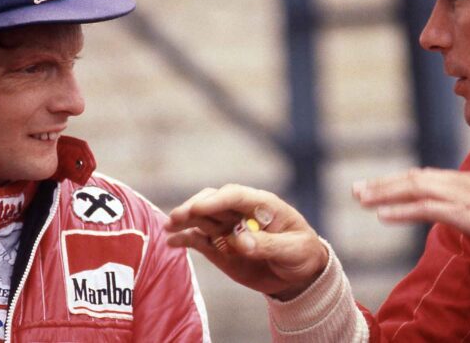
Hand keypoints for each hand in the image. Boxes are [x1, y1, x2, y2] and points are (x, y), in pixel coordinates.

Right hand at [165, 184, 328, 299]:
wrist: (298, 274)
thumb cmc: (301, 253)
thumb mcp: (293, 249)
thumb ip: (268, 245)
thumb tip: (240, 242)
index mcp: (263, 204)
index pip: (235, 195)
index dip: (216, 200)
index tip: (198, 208)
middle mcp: (241, 211)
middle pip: (213, 202)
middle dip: (195, 207)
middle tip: (177, 217)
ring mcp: (228, 227)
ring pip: (202, 218)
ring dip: (184, 219)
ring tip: (168, 227)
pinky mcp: (220, 245)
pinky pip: (199, 239)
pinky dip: (184, 239)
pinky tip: (171, 241)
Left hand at [353, 169, 469, 246]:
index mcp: (465, 180)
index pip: (425, 178)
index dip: (399, 181)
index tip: (379, 185)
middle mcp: (457, 183)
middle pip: (412, 180)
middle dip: (382, 184)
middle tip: (356, 189)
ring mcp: (458, 196)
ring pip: (412, 190)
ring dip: (383, 194)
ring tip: (360, 198)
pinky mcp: (462, 212)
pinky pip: (424, 209)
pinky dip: (400, 210)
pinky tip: (382, 214)